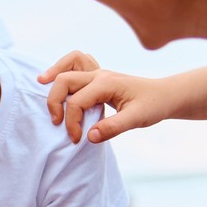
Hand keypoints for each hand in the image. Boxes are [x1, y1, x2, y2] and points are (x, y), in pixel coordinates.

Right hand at [38, 51, 174, 143]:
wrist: (165, 95)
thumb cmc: (153, 105)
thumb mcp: (137, 119)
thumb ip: (113, 128)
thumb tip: (89, 137)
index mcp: (106, 83)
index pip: (76, 102)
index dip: (72, 123)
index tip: (77, 139)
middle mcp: (98, 75)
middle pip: (64, 80)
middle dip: (54, 102)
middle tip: (56, 123)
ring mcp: (97, 74)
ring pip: (67, 68)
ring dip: (54, 78)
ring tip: (41, 86)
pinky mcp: (98, 78)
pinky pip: (74, 67)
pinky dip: (62, 72)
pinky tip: (57, 83)